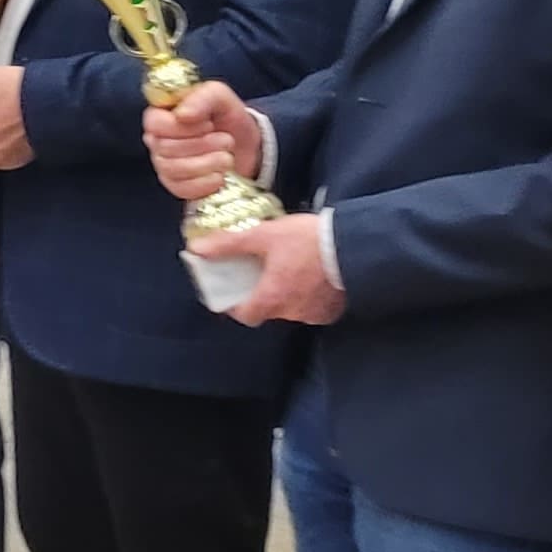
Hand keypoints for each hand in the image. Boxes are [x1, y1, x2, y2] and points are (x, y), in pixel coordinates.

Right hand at [144, 81, 263, 201]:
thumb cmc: (226, 118)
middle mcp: (157, 140)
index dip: (182, 127)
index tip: (208, 124)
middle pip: (166, 148)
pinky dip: (205, 183)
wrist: (246, 146)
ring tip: (227, 157)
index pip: (154, 123)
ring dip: (208, 163)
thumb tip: (182, 115)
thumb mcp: (220, 97)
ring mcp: (164, 165)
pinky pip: (182, 189)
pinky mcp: (176, 186)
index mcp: (161, 114)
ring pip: (174, 169)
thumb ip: (201, 97)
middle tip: (226, 140)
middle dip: (203, 145)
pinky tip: (220, 176)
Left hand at [202, 212, 343, 326]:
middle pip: (268, 310)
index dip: (235, 305)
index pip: (245, 315)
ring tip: (289, 268)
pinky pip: (313, 306)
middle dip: (263, 293)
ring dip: (287, 293)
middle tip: (262, 272)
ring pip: (292, 307)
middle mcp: (292, 312)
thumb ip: (229, 244)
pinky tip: (310, 276)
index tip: (232, 291)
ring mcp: (315, 313)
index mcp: (272, 298)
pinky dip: (308, 295)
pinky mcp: (333, 309)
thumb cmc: (308, 240)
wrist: (353, 244)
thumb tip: (198, 249)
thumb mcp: (264, 236)